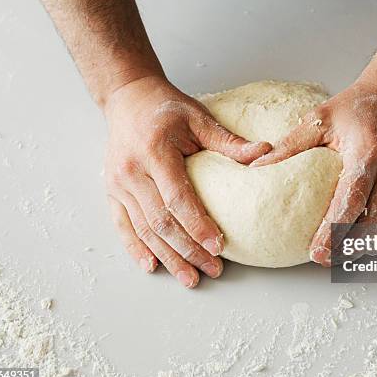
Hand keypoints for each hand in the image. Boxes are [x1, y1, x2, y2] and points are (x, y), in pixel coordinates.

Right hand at [104, 76, 270, 286]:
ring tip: (190, 277)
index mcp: (154, 152)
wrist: (128, 98)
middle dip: (188, 250)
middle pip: (161, 221)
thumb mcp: (198, 117)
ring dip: (168, 257)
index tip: (218, 247)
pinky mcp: (111, 191)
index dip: (198, 225)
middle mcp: (131, 171)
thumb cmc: (166, 108)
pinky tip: (152, 266)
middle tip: (212, 269)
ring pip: (143, 229)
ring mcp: (118, 183)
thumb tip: (265, 153)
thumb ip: (228, 141)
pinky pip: (122, 226)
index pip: (177, 197)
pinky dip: (136, 248)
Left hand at [251, 73, 376, 266]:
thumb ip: (289, 146)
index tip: (317, 252)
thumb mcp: (319, 119)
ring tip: (354, 252)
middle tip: (331, 258)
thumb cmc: (358, 106)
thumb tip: (257, 165)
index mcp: (367, 151)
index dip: (333, 232)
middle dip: (353, 248)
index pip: (351, 202)